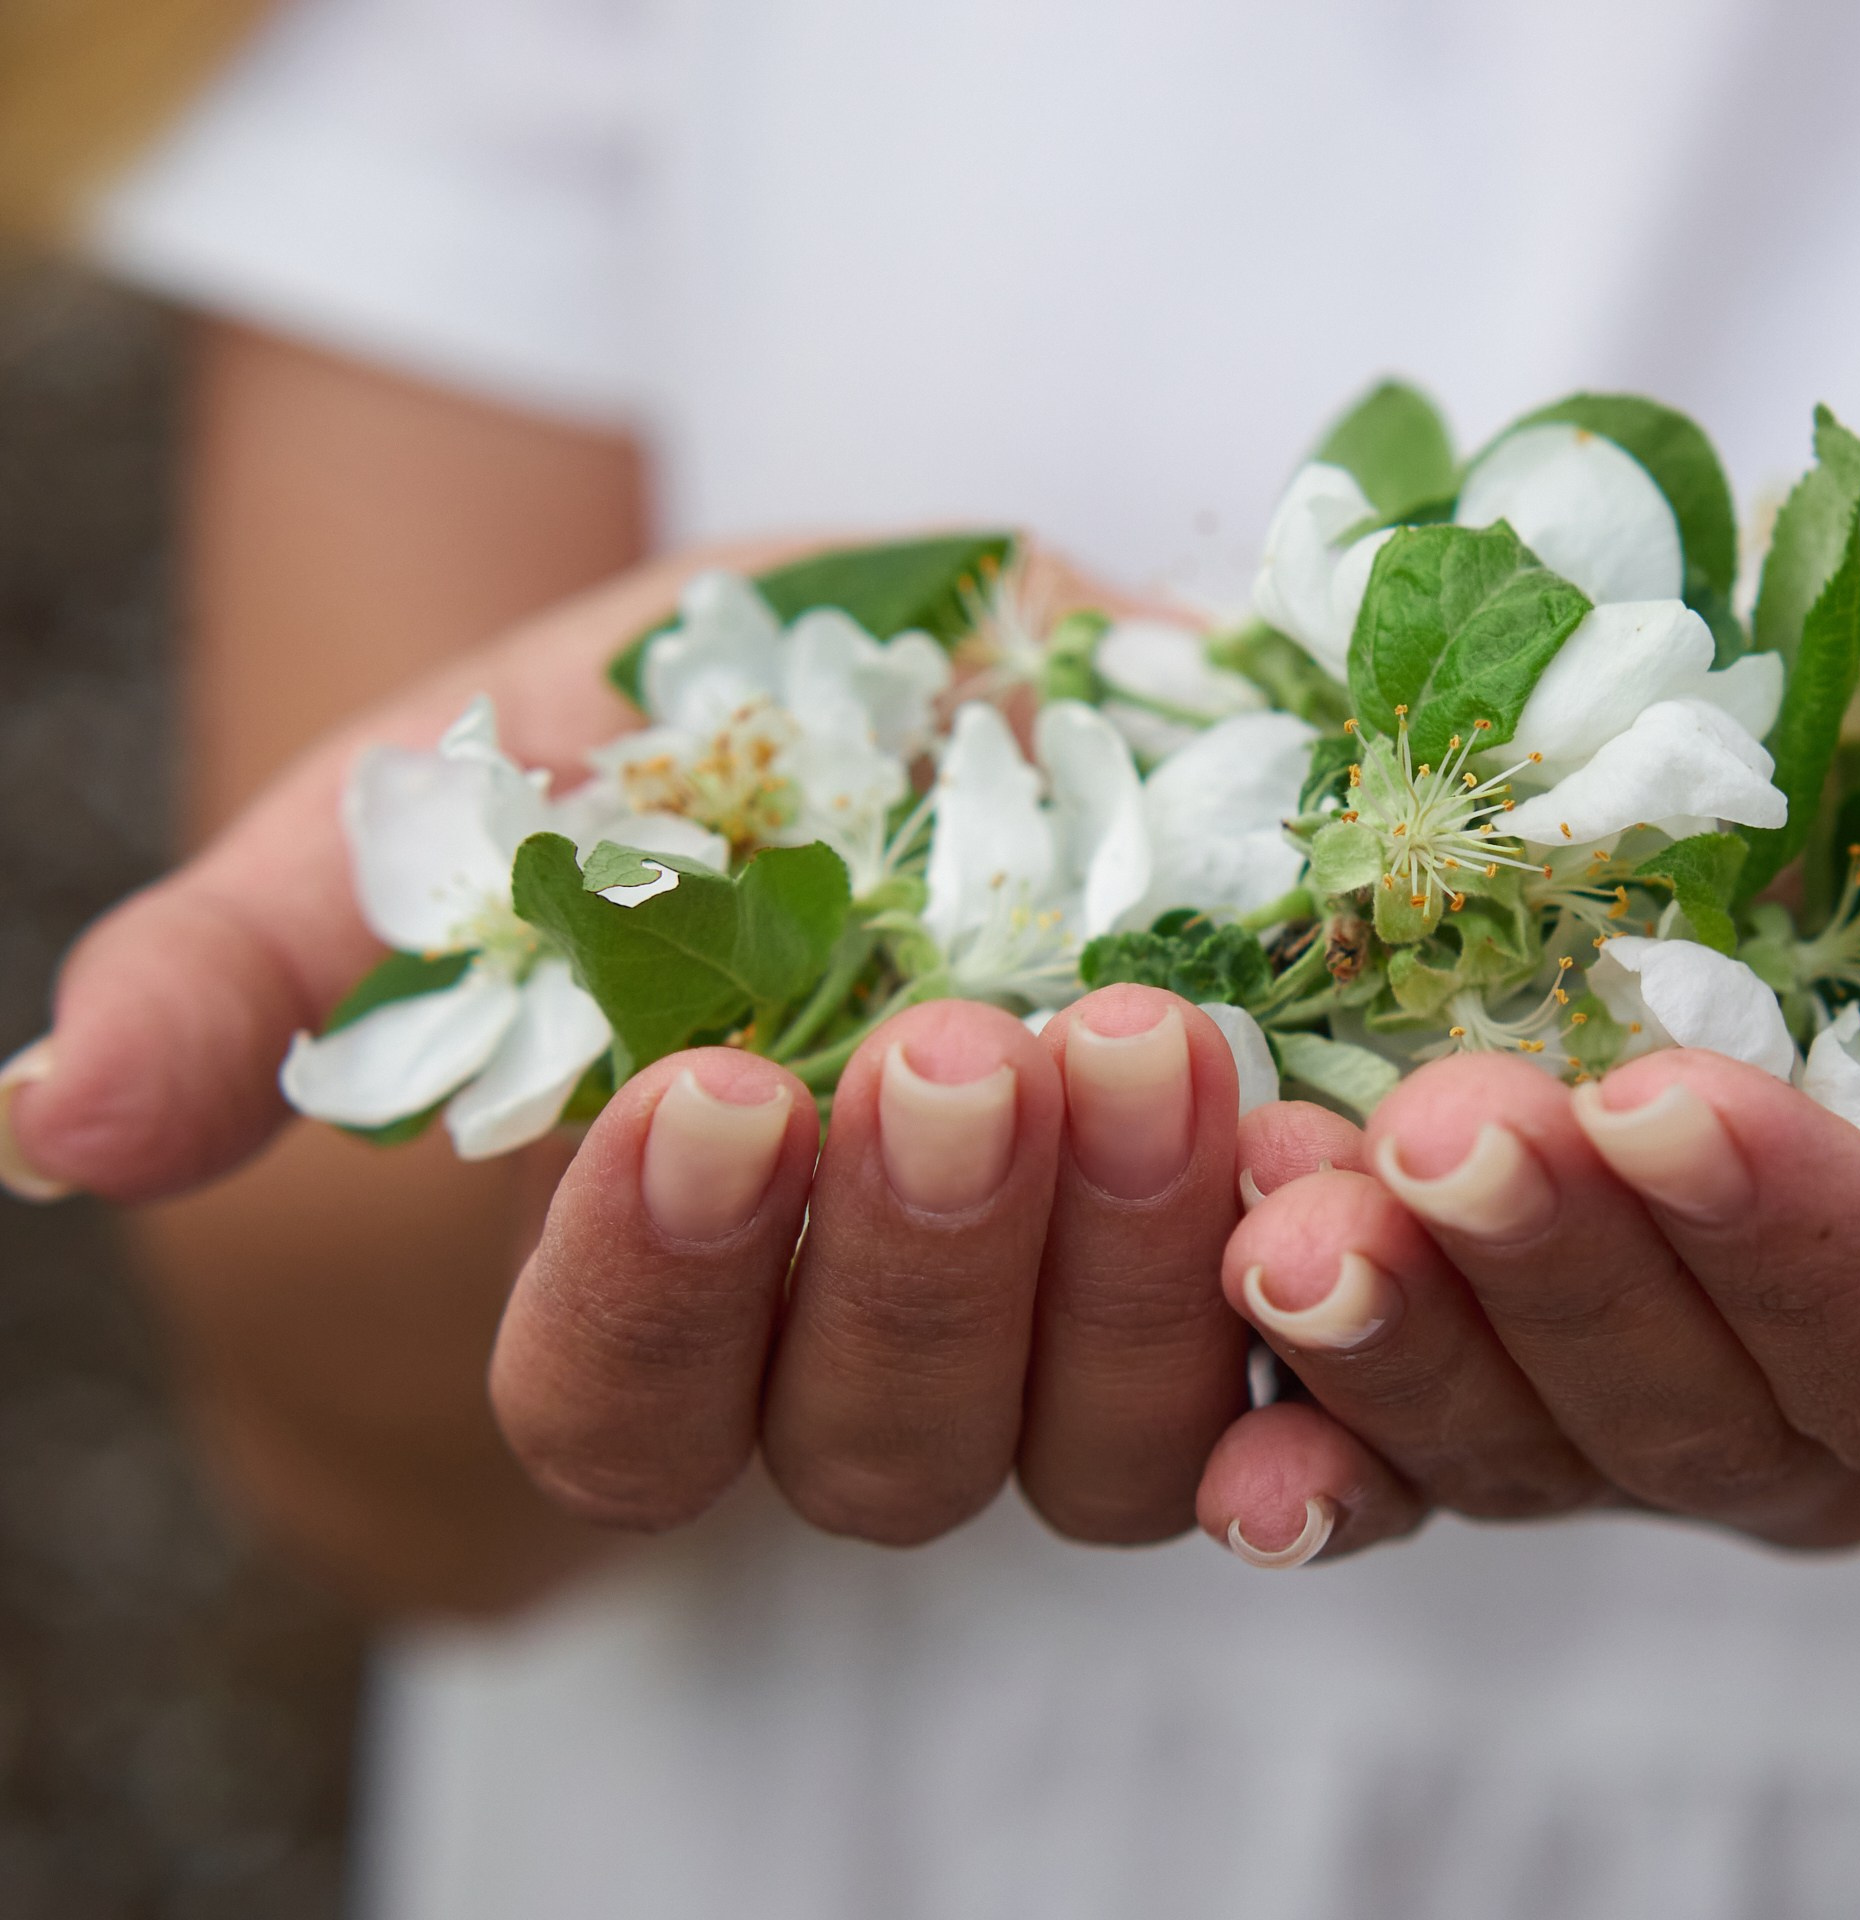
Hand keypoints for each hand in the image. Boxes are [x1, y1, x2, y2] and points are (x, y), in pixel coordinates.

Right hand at [2, 545, 1251, 1548]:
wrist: (977, 663)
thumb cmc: (697, 738)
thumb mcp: (477, 782)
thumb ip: (271, 961)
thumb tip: (37, 1129)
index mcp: (676, 1289)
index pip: (624, 1411)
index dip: (655, 1297)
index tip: (702, 1096)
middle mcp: (884, 1359)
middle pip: (880, 1452)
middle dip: (916, 1266)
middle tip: (950, 1049)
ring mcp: (1092, 1340)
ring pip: (1105, 1444)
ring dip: (1128, 1273)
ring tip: (1146, 1039)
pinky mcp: (1272, 1264)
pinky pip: (1329, 1374)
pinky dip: (1341, 1312)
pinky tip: (1347, 1183)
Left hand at [1196, 566, 1859, 1567]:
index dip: (1805, 1246)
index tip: (1661, 1097)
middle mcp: (1842, 1406)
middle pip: (1714, 1426)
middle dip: (1565, 1281)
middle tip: (1441, 1131)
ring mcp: (1652, 1410)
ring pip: (1537, 1458)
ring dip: (1406, 1351)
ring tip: (1283, 1212)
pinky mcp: (1496, 1377)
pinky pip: (1405, 1467)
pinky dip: (1314, 1456)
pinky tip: (1231, 1447)